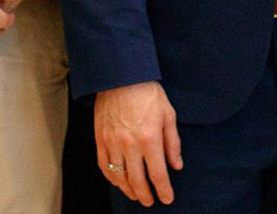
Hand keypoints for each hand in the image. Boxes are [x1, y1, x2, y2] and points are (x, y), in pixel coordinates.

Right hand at [96, 81, 182, 206]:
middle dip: (145, 195)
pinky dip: (111, 178)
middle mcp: (129, 145)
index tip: (167, 199)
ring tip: (136, 195)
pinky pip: (104, 165)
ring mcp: (112, 143)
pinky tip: (118, 182)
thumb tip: (177, 165)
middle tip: (150, 201)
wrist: (120, 76)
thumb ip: (173, 143)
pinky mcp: (100, 138)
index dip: (164, 190)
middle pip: (137, 180)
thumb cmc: (147, 93)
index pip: (158, 174)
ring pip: (119, 176)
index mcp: (149, 139)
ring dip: (128, 190)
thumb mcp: (168, 115)